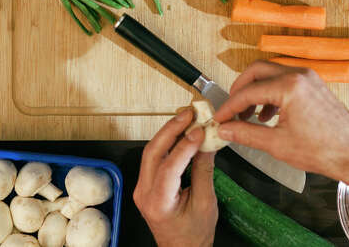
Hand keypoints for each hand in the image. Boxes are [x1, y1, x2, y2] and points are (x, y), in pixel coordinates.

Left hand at [134, 109, 217, 246]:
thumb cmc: (194, 235)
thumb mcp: (206, 204)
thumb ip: (204, 171)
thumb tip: (206, 143)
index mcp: (158, 203)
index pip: (169, 167)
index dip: (184, 146)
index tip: (200, 130)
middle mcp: (144, 194)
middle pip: (153, 152)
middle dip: (171, 129)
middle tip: (189, 113)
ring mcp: (142, 188)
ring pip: (151, 152)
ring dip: (168, 133)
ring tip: (187, 118)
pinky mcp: (146, 185)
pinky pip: (154, 158)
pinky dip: (168, 144)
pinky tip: (181, 134)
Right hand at [213, 61, 348, 187]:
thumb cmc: (323, 150)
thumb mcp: (277, 144)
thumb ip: (246, 134)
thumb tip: (226, 129)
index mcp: (289, 86)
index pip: (248, 92)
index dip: (229, 106)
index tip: (219, 117)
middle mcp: (299, 75)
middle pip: (257, 71)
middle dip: (240, 89)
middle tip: (230, 109)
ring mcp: (308, 78)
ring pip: (271, 74)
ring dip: (256, 91)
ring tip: (248, 116)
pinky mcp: (314, 85)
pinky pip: (285, 80)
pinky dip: (271, 93)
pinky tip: (267, 116)